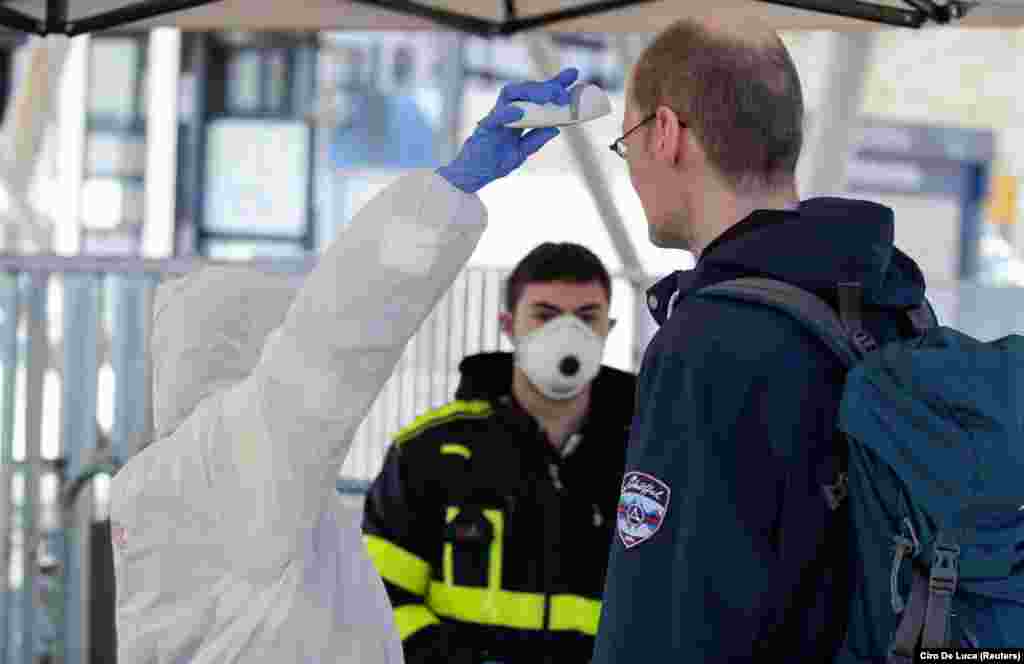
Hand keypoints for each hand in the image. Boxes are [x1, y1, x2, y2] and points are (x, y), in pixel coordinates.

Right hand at [437, 68, 578, 193]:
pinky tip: (519, 112)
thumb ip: (536, 139)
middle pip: (527, 90)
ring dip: (531, 93)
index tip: (574, 74)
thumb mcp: (522, 153)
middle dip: (547, 87)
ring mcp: (496, 117)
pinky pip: (495, 117)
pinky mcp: (485, 128)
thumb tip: (556, 129)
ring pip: (511, 94)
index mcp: (519, 116)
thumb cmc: (494, 162)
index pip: (538, 96)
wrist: (473, 175)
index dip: (555, 83)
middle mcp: (507, 111)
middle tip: (564, 92)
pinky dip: (507, 114)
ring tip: (548, 96)